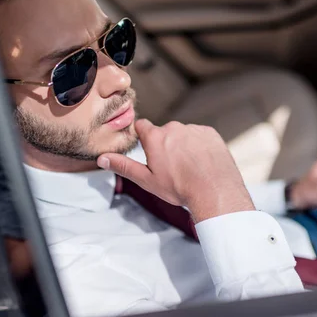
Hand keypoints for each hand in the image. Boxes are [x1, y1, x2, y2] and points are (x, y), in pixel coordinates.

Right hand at [97, 119, 254, 221]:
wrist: (214, 190)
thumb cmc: (179, 188)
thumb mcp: (147, 180)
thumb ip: (123, 166)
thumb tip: (102, 158)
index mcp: (156, 137)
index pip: (142, 126)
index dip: (142, 136)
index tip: (146, 148)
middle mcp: (174, 128)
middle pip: (164, 132)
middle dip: (165, 145)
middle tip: (171, 167)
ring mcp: (194, 129)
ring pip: (184, 134)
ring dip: (184, 146)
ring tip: (189, 168)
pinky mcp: (210, 133)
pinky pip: (201, 136)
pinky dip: (200, 146)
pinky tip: (202, 163)